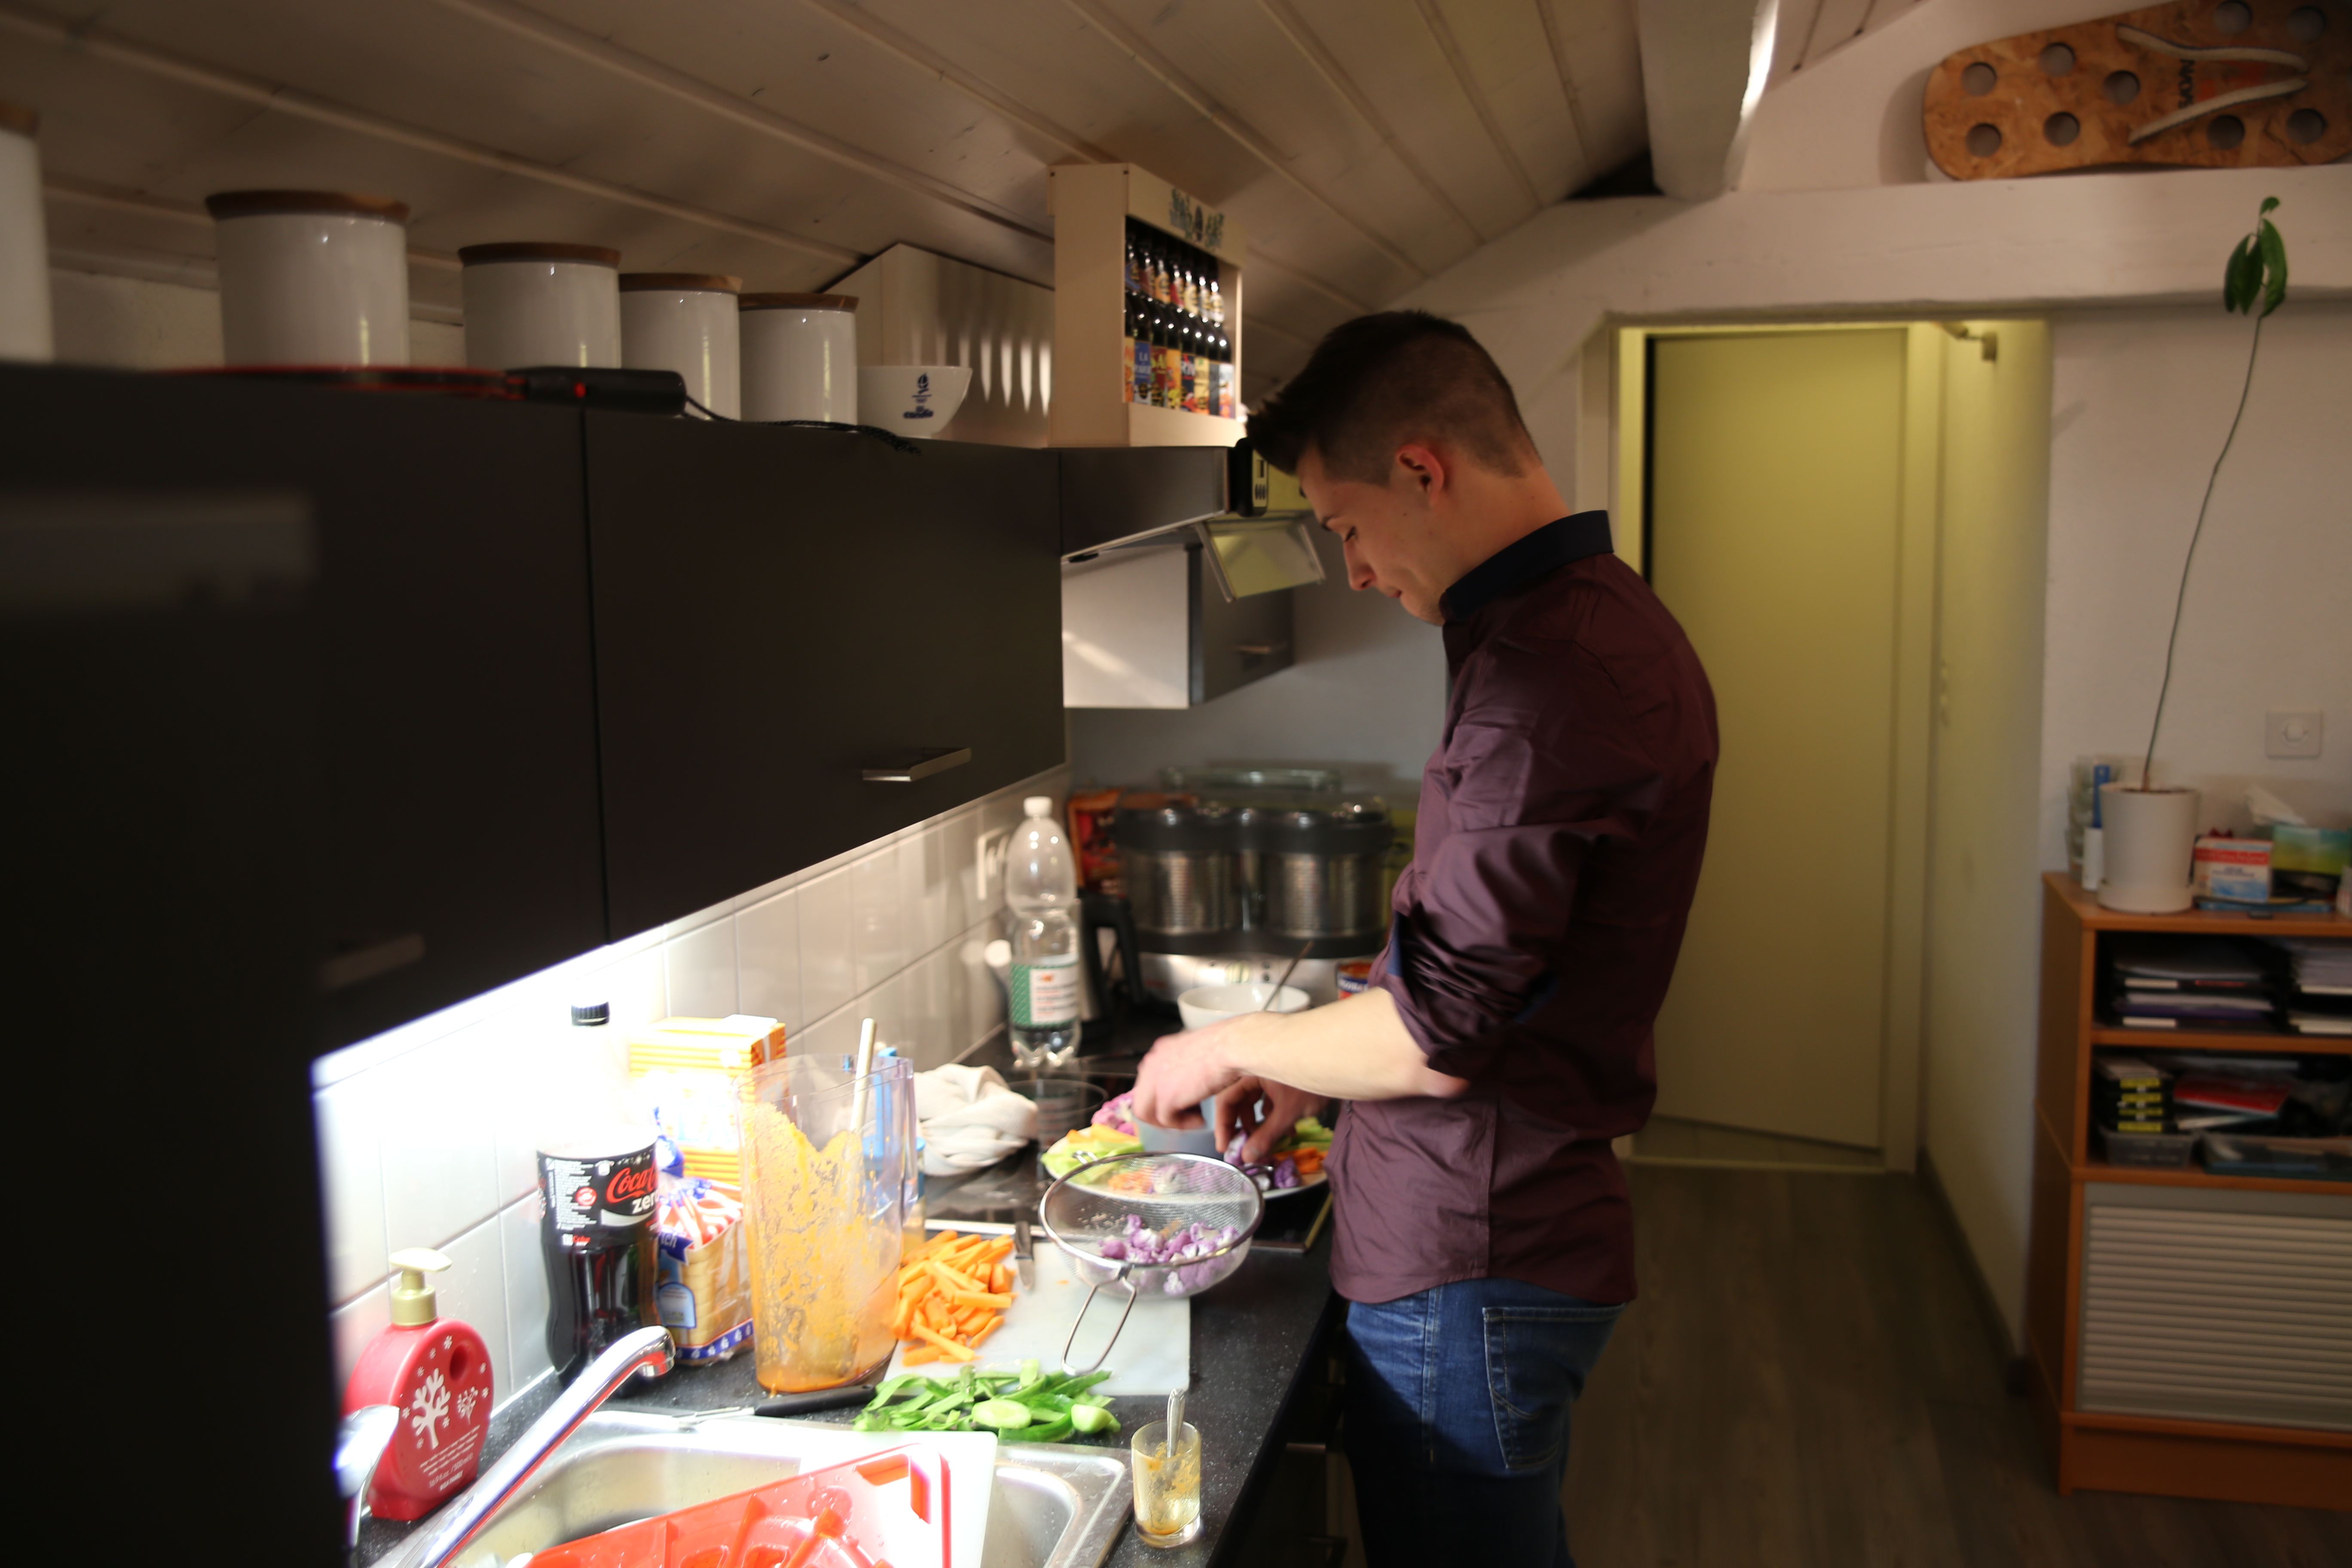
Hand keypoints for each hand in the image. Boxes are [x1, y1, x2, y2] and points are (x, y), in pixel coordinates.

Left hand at [1129, 1019, 1248, 1129]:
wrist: (1231, 1047)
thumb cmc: (1226, 1046)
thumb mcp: (1198, 1052)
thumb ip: (1186, 1065)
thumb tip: (1189, 1079)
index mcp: (1160, 1050)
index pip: (1148, 1081)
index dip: (1162, 1096)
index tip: (1181, 1103)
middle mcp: (1152, 1063)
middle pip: (1142, 1098)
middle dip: (1161, 1111)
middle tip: (1183, 1116)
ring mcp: (1156, 1081)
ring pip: (1146, 1112)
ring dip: (1169, 1120)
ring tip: (1192, 1119)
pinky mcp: (1166, 1097)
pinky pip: (1166, 1121)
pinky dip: (1183, 1125)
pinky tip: (1200, 1120)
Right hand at [1214, 1077, 1328, 1164]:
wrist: (1342, 1066)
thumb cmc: (1311, 1083)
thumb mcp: (1288, 1112)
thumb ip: (1267, 1135)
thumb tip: (1247, 1157)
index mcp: (1249, 1070)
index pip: (1226, 1099)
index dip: (1223, 1125)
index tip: (1225, 1147)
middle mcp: (1255, 1069)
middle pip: (1239, 1101)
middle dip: (1243, 1126)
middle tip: (1244, 1148)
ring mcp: (1269, 1073)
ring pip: (1255, 1101)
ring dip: (1260, 1123)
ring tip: (1268, 1142)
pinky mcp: (1282, 1079)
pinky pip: (1269, 1098)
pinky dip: (1274, 1115)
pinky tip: (1288, 1131)